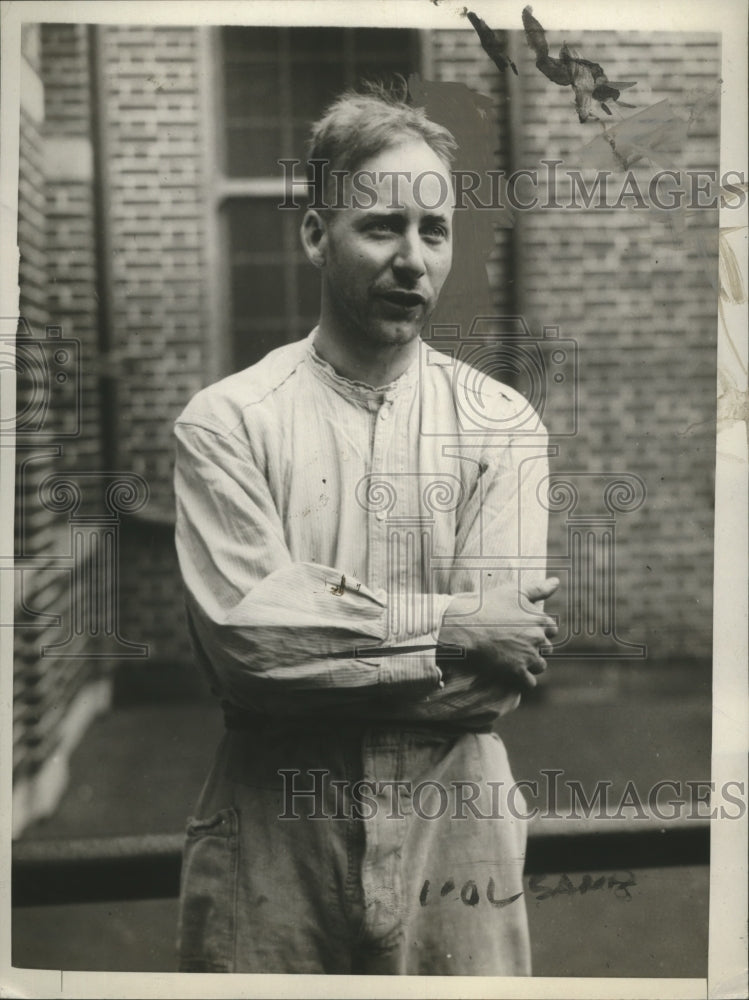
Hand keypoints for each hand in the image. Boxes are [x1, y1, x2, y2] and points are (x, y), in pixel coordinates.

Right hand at [437, 577, 559, 691]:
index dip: (539, 630)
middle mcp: (538, 638)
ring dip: (531, 664)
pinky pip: (529, 682)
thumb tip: (556, 581)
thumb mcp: (514, 591)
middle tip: (516, 644)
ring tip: (515, 658)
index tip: (525, 630)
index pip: (552, 630)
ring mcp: (528, 656)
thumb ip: (539, 588)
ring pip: (540, 666)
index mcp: (540, 619)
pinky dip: (523, 680)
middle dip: (535, 647)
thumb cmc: (489, 605)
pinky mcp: (516, 671)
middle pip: (547, 649)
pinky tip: (513, 673)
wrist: (466, 625)